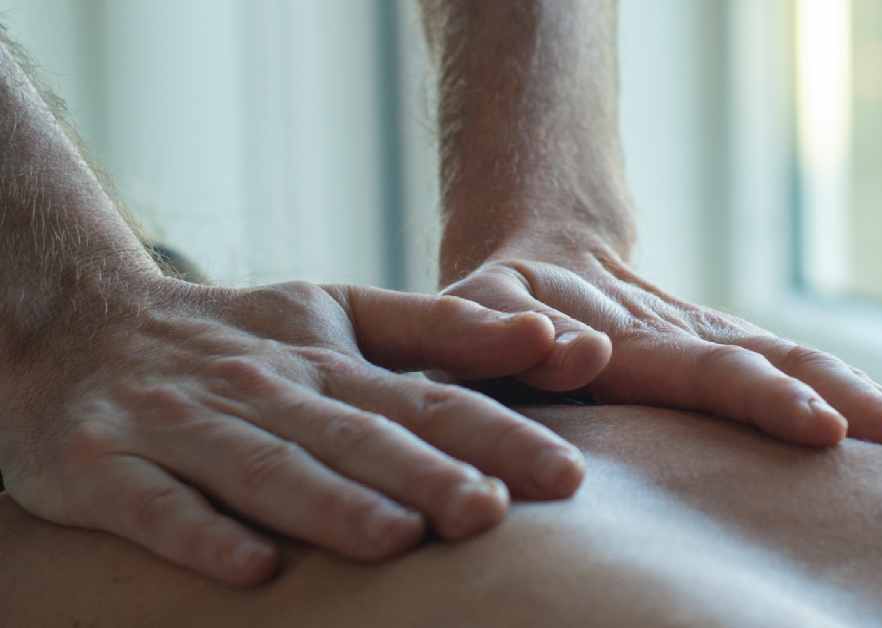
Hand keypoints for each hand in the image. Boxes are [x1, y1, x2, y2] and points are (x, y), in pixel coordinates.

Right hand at [0, 277, 584, 585]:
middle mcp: (266, 390)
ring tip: (396, 539)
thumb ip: (438, 329)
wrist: (76, 326)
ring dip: (331, 504)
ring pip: (267, 468)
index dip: (498, 433)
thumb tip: (544, 335)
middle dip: (427, 475)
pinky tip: (254, 569)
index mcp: (330, 361)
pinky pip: (156, 506)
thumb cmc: (236, 337)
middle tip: (493, 510)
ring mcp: (184, 427)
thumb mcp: (338, 312)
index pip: (429, 399)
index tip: (566, 473)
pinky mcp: (103, 465)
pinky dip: (202, 536)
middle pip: (357, 437)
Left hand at [442, 239, 881, 461]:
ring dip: (878, 406)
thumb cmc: (494, 307)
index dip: (768, 399)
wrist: (541, 256)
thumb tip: (566, 349)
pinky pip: (804, 375)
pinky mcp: (731, 357)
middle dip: (860, 408)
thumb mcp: (475, 313)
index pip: (712, 372)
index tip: (825, 430)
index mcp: (633, 344)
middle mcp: (692, 342)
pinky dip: (863, 404)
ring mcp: (719, 346)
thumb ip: (497, 331)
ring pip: (809, 367)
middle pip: (787, 366)